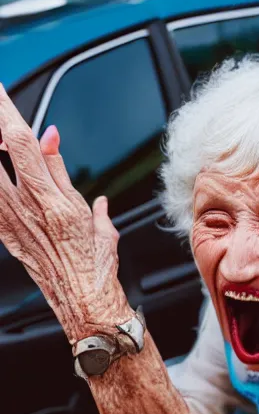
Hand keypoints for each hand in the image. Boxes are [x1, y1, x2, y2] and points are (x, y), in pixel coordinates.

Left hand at [0, 84, 132, 344]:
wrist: (83, 301)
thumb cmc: (95, 263)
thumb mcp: (91, 214)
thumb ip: (64, 173)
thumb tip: (50, 138)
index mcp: (52, 201)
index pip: (22, 144)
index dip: (5, 112)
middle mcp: (24, 208)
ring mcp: (9, 221)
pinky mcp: (3, 232)